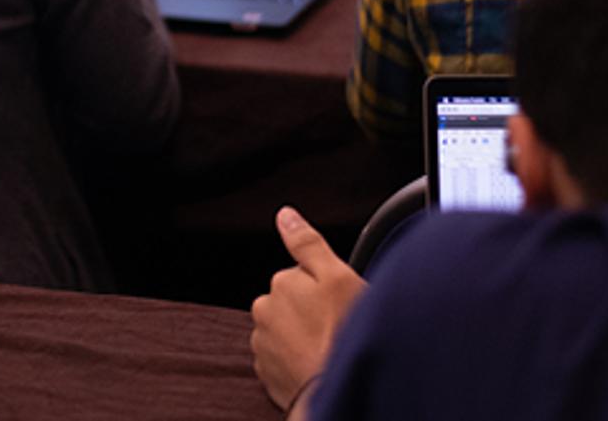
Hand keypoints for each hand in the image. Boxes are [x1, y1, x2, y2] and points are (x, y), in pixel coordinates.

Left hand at [250, 207, 366, 412]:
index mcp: (281, 283)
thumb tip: (285, 215)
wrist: (336, 392)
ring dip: (304, 338)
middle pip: (293, 303)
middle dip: (312, 313)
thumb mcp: (336, 276)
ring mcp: (263, 344)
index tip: (341, 304)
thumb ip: (307, 243)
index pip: (303, 276)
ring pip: (287, 332)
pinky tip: (318, 366)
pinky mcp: (267, 373)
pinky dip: (298, 361)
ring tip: (329, 349)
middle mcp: (264, 311)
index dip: (327, 289)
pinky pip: (284, 359)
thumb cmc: (344, 336)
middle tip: (338, 328)